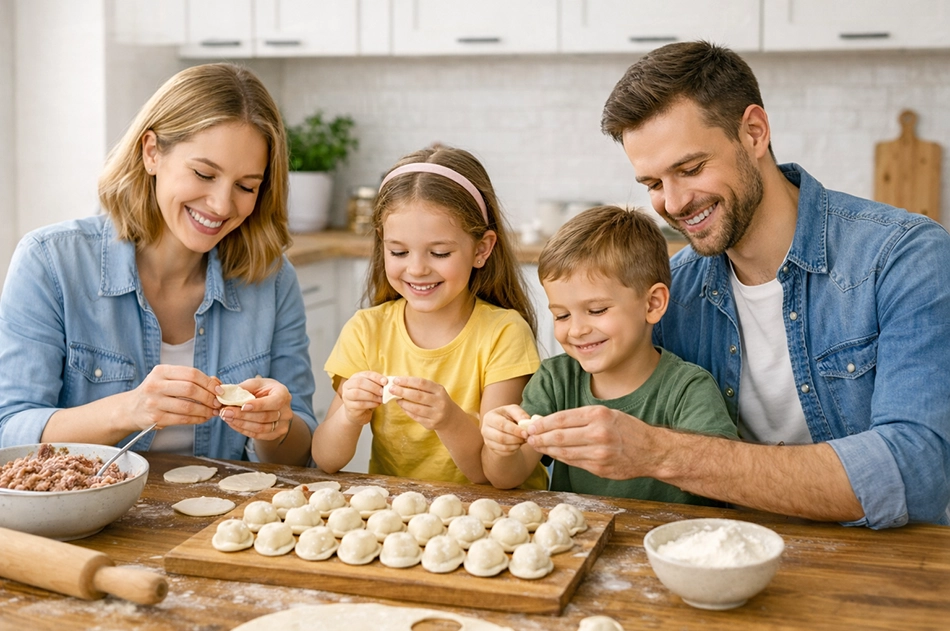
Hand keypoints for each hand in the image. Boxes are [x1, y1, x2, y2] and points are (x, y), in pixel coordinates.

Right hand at [126, 365, 220, 430]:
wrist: (131, 409)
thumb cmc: (156, 392)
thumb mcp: (168, 379)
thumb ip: (191, 379)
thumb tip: (217, 383)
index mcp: (161, 371)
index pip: (191, 374)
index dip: (208, 382)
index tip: (219, 389)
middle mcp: (156, 385)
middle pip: (190, 389)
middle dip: (208, 397)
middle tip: (217, 402)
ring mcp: (154, 402)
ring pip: (187, 406)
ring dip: (205, 410)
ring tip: (212, 412)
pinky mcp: (155, 418)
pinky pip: (182, 419)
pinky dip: (197, 419)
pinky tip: (203, 418)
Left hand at [218, 377, 292, 441]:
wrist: (272, 403)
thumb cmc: (263, 390)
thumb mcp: (255, 384)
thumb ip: (243, 388)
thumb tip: (226, 394)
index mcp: (283, 394)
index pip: (274, 402)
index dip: (258, 405)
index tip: (242, 406)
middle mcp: (286, 410)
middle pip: (265, 417)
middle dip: (243, 415)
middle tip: (225, 412)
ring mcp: (283, 424)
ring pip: (261, 428)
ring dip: (241, 424)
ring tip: (227, 418)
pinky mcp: (276, 433)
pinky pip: (258, 435)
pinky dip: (243, 430)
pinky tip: (233, 424)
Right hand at [338, 371, 385, 426]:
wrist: (359, 412)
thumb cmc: (367, 398)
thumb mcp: (372, 388)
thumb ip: (378, 384)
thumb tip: (387, 383)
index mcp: (355, 377)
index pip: (366, 374)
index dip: (376, 377)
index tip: (385, 382)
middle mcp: (348, 385)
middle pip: (359, 383)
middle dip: (373, 387)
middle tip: (383, 392)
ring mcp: (346, 396)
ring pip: (357, 393)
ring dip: (372, 396)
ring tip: (381, 399)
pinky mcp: (349, 406)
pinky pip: (360, 404)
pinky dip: (370, 404)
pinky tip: (376, 404)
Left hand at [390, 376, 462, 430]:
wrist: (450, 418)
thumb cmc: (437, 400)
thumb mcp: (435, 391)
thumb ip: (421, 387)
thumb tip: (400, 383)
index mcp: (439, 390)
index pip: (421, 383)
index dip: (407, 381)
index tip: (396, 380)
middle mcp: (440, 402)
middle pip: (418, 396)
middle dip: (402, 391)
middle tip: (391, 389)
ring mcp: (436, 414)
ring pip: (416, 408)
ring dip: (404, 403)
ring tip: (396, 399)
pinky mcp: (431, 424)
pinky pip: (416, 417)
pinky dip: (407, 411)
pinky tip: (403, 407)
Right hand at [481, 405, 529, 455]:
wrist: (503, 426)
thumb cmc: (508, 416)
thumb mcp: (514, 411)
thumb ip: (520, 415)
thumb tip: (527, 424)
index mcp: (489, 417)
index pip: (501, 425)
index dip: (514, 430)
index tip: (525, 433)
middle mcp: (485, 429)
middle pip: (501, 437)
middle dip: (516, 439)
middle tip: (526, 438)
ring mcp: (487, 440)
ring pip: (503, 447)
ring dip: (516, 445)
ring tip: (523, 440)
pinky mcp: (491, 449)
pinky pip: (503, 453)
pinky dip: (513, 450)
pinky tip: (518, 444)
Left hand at [526, 405, 647, 479]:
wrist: (653, 451)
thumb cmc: (628, 430)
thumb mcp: (608, 414)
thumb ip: (582, 417)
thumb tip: (552, 421)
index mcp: (599, 415)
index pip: (562, 418)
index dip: (543, 423)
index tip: (531, 425)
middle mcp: (598, 433)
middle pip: (559, 436)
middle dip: (540, 437)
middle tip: (529, 437)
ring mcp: (599, 453)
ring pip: (564, 451)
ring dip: (547, 449)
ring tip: (536, 446)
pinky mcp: (599, 468)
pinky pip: (574, 462)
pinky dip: (561, 458)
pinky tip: (553, 454)